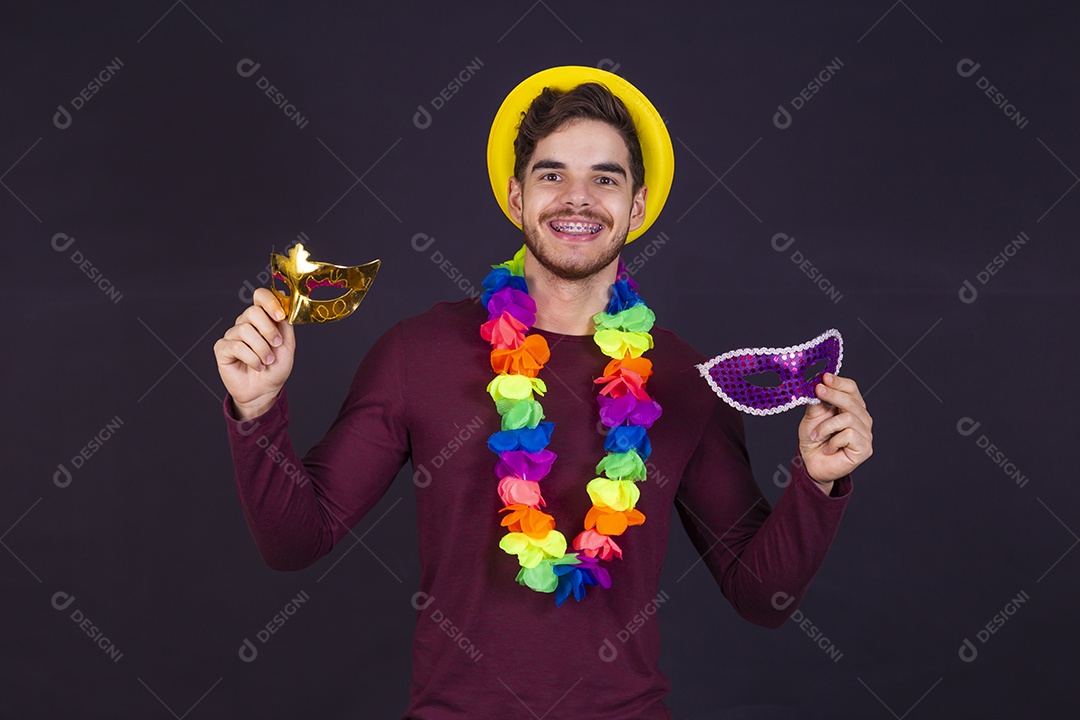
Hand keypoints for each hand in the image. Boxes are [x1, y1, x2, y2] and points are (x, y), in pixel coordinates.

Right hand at [213, 287, 295, 418]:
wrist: (265, 390)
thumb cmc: (275, 368)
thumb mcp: (287, 345)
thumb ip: (285, 324)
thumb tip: (283, 307)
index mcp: (262, 318)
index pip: (260, 296)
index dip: (269, 302)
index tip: (280, 317)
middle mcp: (245, 323)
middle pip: (252, 312)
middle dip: (268, 330)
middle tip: (276, 345)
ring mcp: (232, 335)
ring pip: (245, 330)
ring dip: (262, 349)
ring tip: (267, 361)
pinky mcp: (222, 348)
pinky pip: (236, 346)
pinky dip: (252, 358)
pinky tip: (256, 366)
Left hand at [797, 373, 873, 485]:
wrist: (812, 464)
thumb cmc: (814, 440)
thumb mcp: (811, 417)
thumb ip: (816, 402)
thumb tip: (816, 385)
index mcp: (851, 407)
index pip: (851, 389)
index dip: (838, 382)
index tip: (824, 377)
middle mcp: (862, 418)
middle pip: (852, 400)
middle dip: (833, 395)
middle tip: (817, 391)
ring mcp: (865, 433)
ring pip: (848, 418)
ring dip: (826, 426)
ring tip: (816, 436)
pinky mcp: (865, 448)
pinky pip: (849, 435)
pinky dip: (833, 441)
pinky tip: (828, 449)